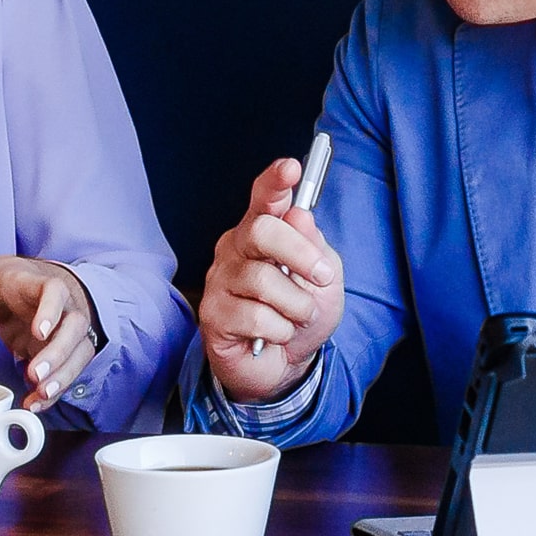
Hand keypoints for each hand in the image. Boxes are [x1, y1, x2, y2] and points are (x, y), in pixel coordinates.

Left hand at [0, 257, 100, 406]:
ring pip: (79, 349)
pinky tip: (37, 403)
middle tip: (35, 375)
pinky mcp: (67, 347)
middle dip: (58, 353)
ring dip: (63, 374)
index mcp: (31, 282)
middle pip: (73, 325)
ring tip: (39, 396)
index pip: (52, 289)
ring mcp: (67, 326)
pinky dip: (57, 387)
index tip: (39, 331)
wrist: (23, 280)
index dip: (51, 309)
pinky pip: (71, 368)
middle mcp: (59, 303)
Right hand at [198, 157, 344, 404]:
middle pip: (261, 231)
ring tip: (296, 318)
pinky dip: (280, 330)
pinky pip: (256, 317)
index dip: (275, 182)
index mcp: (261, 233)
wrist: (283, 367)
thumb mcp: (323, 280)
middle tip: (321, 276)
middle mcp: (234, 250)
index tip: (292, 168)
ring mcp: (219, 282)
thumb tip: (299, 215)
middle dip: (300, 254)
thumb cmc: (299, 315)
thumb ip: (314, 246)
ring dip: (296, 305)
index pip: (264, 199)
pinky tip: (274, 335)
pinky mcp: (213, 315)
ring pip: (264, 281)